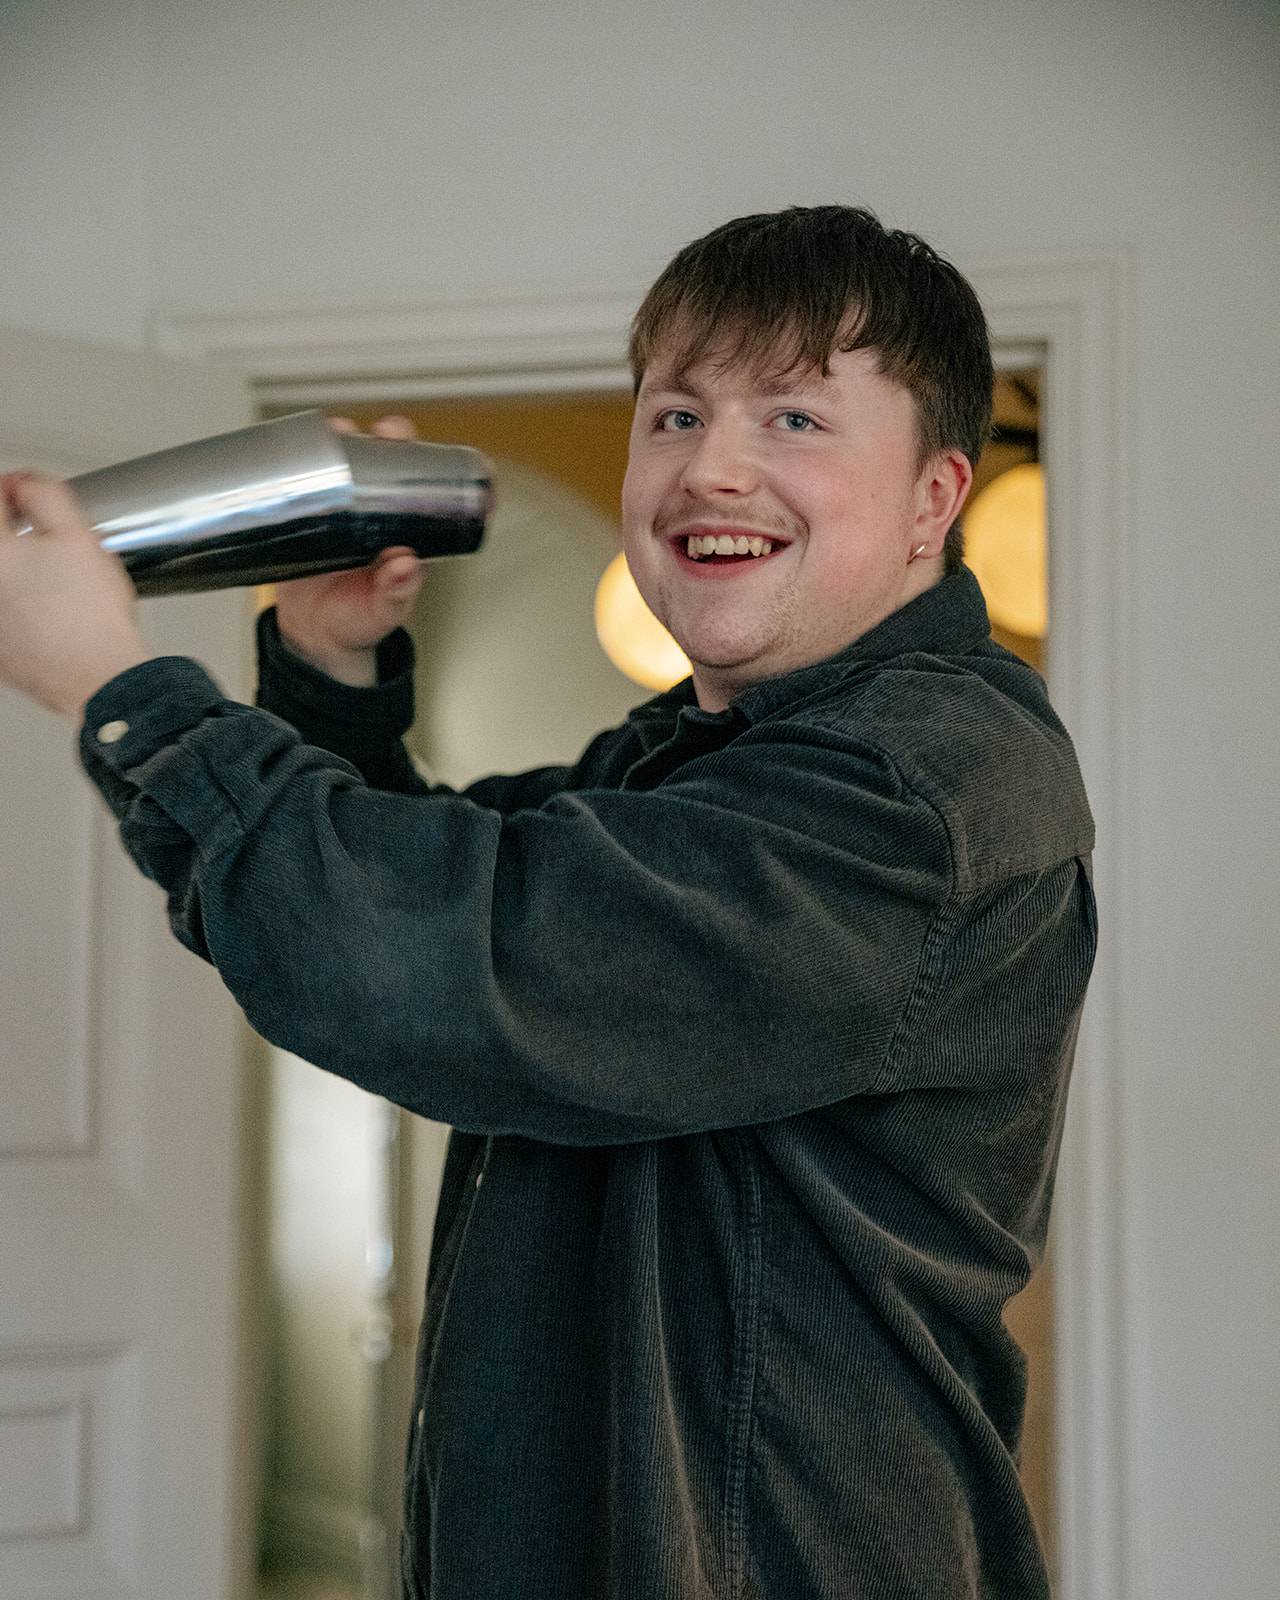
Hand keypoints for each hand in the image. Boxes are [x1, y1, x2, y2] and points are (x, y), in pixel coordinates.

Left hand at [0, 472, 150, 718]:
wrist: (100, 679)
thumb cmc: (92, 618)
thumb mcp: (79, 536)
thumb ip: (45, 495)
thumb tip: (24, 486)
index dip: (14, 490)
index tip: (26, 495)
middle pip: (0, 546)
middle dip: (14, 535)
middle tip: (40, 539)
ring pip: (5, 579)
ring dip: (17, 572)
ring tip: (50, 582)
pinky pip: (6, 614)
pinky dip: (18, 608)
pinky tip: (45, 613)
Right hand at [273, 415, 427, 686]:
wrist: (314, 634)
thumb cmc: (358, 620)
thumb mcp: (384, 610)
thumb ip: (397, 591)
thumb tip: (406, 565)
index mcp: (408, 532)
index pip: (428, 488)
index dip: (434, 464)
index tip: (436, 453)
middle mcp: (379, 514)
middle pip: (391, 462)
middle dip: (392, 439)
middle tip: (386, 435)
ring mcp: (345, 508)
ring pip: (350, 461)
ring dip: (347, 438)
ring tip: (340, 431)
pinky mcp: (311, 511)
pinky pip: (312, 478)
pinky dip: (308, 459)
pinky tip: (303, 447)